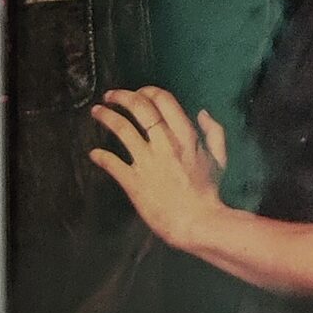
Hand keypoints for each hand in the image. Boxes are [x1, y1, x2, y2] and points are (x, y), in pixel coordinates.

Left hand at [89, 86, 227, 251]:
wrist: (197, 222)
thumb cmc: (208, 192)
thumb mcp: (219, 158)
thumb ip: (214, 132)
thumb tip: (202, 112)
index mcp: (186, 136)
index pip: (163, 100)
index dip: (148, 91)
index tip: (139, 92)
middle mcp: (165, 143)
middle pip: (140, 107)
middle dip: (122, 96)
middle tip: (110, 95)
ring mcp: (147, 162)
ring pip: (122, 129)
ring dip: (106, 116)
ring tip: (96, 111)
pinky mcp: (134, 182)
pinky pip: (112, 163)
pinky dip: (100, 156)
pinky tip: (93, 154)